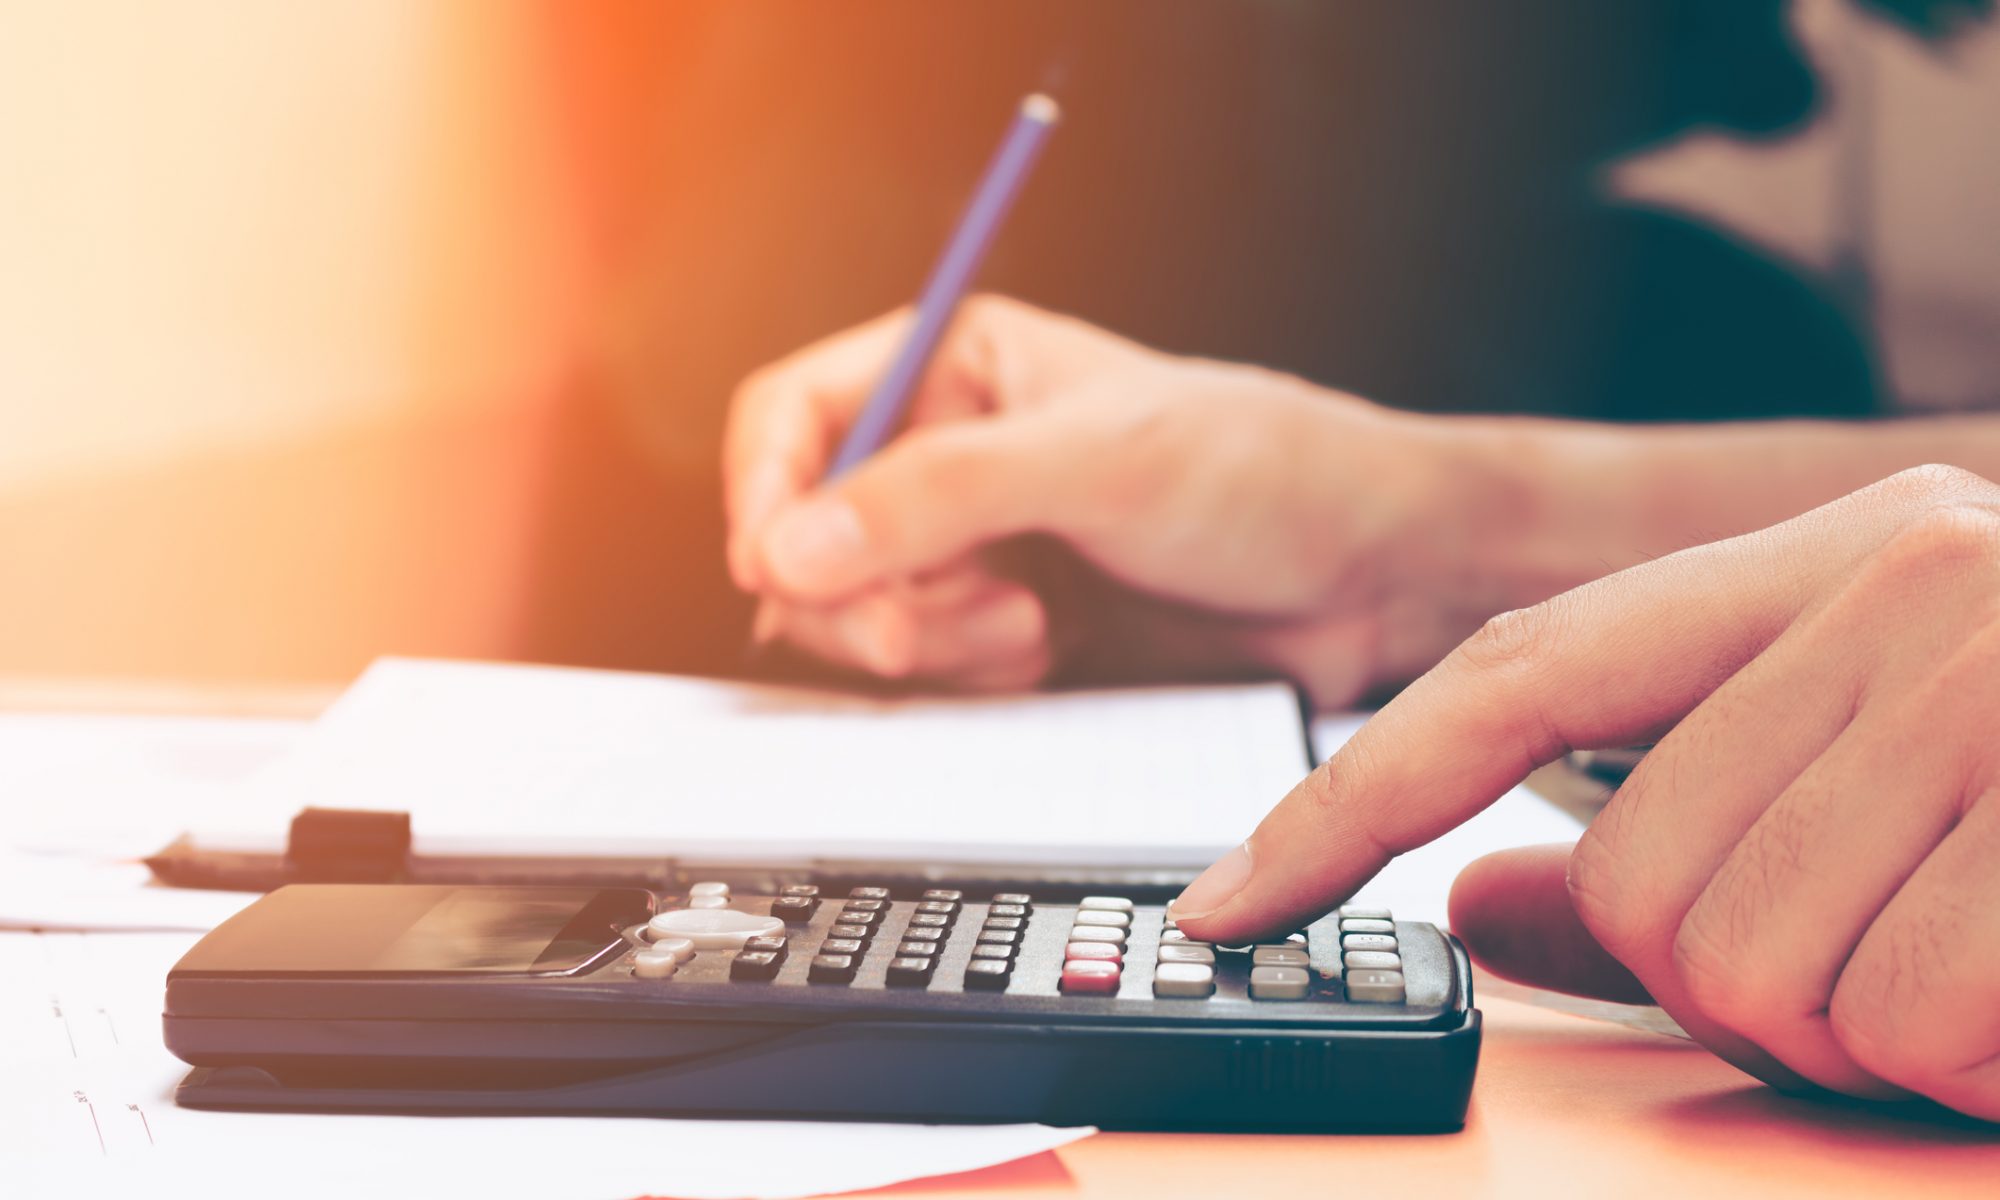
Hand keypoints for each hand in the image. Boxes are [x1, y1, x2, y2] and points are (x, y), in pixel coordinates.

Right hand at [724, 296, 1494, 703]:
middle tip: (923, 628)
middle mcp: (951, 452)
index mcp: (959, 366)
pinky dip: (965, 674)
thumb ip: (940, 494)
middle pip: (808, 531)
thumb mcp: (1097, 462)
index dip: (765, 490)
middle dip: (858, 591)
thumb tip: (792, 543)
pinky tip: (1042, 651)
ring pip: (857, 609)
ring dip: (925, 638)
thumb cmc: (1264, 472)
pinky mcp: (1005, 624)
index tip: (777, 563)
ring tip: (1026, 626)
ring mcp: (975, 545)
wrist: (1368, 577)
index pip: (795, 415)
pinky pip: (922, 667)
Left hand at [1174, 465, 1999, 1119]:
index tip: (1229, 900)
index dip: (1352, 802)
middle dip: (1719, 977)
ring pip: (1735, 963)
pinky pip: (1891, 1022)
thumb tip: (1470, 908)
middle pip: (1627, 875)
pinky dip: (1949, 1059)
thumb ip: (1662, 839)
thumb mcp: (1875, 782)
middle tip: (1867, 956)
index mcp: (1834, 557)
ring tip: (1962, 963)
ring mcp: (1992, 686)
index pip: (1519, 674)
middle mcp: (1904, 585)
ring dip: (1841, 1027)